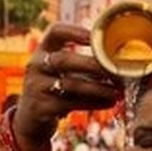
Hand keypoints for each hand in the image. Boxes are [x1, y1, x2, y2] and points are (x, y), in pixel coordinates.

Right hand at [12, 24, 121, 150]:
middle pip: (63, 59)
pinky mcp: (41, 108)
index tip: (95, 36)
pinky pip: (71, 104)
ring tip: (118, 91)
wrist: (30, 119)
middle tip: (116, 70)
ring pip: (70, 84)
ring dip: (99, 88)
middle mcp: (36, 65)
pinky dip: (93, 103)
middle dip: (92, 64)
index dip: (75, 31)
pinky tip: (110, 102)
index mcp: (43, 51)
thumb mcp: (61, 72)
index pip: (55, 32)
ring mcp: (36, 87)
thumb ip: (84, 65)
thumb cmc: (55, 90)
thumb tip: (121, 64)